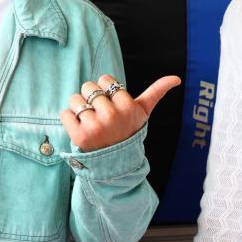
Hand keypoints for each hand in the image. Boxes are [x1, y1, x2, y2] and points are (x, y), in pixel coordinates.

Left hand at [59, 74, 179, 151]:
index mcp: (127, 106)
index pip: (105, 79)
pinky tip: (80, 128)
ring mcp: (95, 126)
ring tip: (89, 121)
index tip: (111, 104)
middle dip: (91, 98)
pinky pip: (64, 113)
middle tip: (99, 114)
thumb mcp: (143, 112)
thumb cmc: (129, 131)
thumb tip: (176, 78)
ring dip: (78, 108)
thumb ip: (157, 92)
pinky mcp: (79, 136)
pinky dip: (68, 119)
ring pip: (75, 99)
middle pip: (89, 87)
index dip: (106, 90)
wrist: (117, 163)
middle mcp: (112, 115)